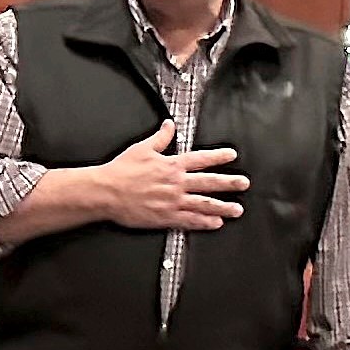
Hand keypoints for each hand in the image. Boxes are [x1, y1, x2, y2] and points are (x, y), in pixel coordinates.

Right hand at [95, 121, 249, 230]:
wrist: (105, 192)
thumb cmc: (120, 171)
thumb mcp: (141, 148)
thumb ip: (160, 138)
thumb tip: (169, 125)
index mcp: (171, 165)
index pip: (201, 159)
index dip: (218, 156)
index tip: (231, 155)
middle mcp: (176, 183)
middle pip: (209, 182)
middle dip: (229, 183)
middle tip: (243, 184)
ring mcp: (172, 201)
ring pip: (203, 203)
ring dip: (222, 207)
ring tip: (237, 209)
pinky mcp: (164, 217)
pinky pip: (189, 220)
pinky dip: (204, 222)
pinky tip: (215, 223)